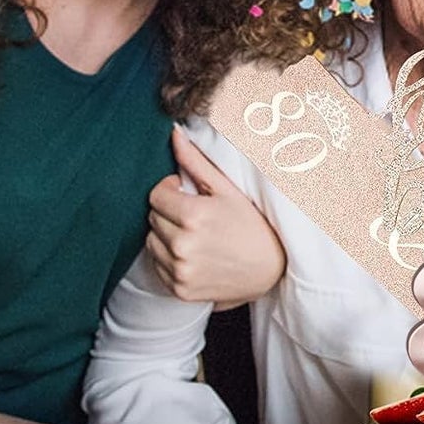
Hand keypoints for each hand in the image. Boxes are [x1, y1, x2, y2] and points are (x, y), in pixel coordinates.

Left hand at [147, 127, 285, 305]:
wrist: (272, 269)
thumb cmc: (253, 223)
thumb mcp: (228, 189)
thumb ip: (196, 162)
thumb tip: (174, 133)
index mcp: (193, 215)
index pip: (155, 196)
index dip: (170, 190)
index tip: (186, 193)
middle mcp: (182, 245)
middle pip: (152, 218)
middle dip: (168, 211)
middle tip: (194, 214)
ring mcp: (180, 270)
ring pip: (151, 242)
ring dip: (165, 235)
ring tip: (193, 234)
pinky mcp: (179, 290)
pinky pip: (157, 267)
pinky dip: (168, 259)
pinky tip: (193, 253)